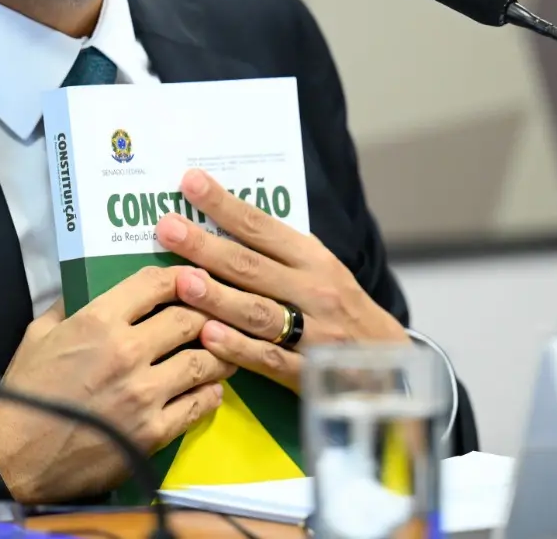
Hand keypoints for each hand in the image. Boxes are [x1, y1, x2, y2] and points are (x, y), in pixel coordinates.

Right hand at [0, 266, 235, 503]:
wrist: (17, 459)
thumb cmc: (26, 393)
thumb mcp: (39, 334)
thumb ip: (70, 305)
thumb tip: (91, 284)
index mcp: (97, 321)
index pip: (154, 284)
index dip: (179, 276)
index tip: (190, 278)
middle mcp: (127, 352)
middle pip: (189, 318)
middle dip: (206, 312)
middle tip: (213, 314)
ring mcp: (144, 394)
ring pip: (204, 360)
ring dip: (217, 352)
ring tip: (219, 350)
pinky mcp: (154, 432)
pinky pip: (200, 404)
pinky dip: (210, 392)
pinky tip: (207, 387)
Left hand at [153, 169, 407, 392]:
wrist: (389, 365)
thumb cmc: (340, 308)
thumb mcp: (321, 270)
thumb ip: (279, 252)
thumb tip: (223, 220)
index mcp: (314, 259)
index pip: (262, 227)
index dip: (225, 205)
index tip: (190, 182)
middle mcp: (314, 291)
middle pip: (252, 266)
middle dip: (206, 246)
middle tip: (168, 228)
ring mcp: (314, 334)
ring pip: (259, 312)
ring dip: (219, 296)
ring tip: (183, 281)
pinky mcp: (309, 373)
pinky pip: (270, 359)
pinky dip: (239, 347)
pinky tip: (209, 337)